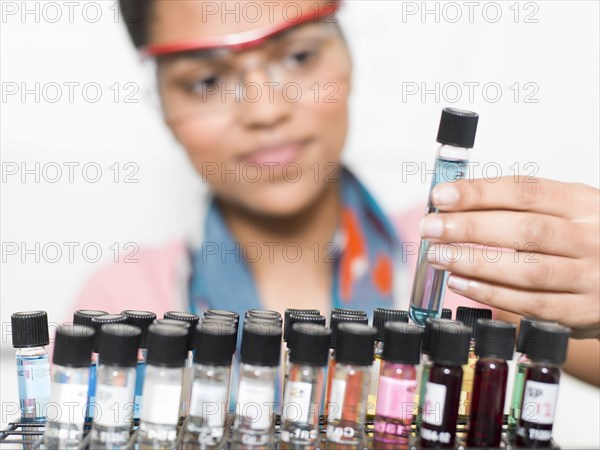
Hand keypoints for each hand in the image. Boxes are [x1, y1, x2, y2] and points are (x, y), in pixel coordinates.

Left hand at [418, 176, 599, 338]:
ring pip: (527, 270)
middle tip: (430, 228)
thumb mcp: (567, 212)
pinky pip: (532, 304)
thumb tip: (455, 205)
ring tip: (438, 256)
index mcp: (584, 204)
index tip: (442, 196)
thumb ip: (519, 207)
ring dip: (475, 262)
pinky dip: (492, 294)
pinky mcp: (582, 313)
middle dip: (469, 228)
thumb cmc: (587, 241)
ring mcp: (590, 278)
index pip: (526, 191)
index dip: (480, 193)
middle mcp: (592, 238)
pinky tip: (462, 283)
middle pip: (525, 230)